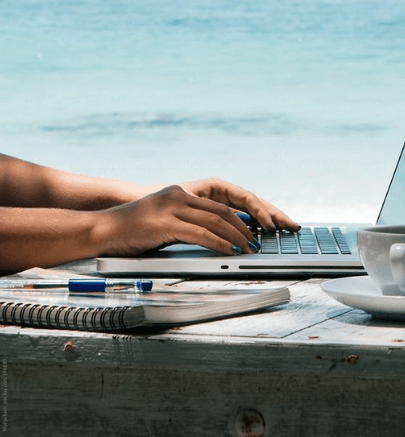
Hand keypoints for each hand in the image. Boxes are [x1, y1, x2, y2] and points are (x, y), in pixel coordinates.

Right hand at [97, 179, 299, 257]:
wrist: (103, 230)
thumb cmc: (133, 231)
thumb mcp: (163, 219)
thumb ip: (186, 222)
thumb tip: (215, 236)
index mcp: (181, 193)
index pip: (221, 204)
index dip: (243, 216)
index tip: (258, 228)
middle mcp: (179, 196)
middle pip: (223, 210)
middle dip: (246, 226)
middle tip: (260, 241)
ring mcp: (172, 208)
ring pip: (216, 221)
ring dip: (237, 236)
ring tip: (250, 249)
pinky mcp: (165, 224)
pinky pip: (201, 234)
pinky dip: (219, 243)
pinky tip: (231, 251)